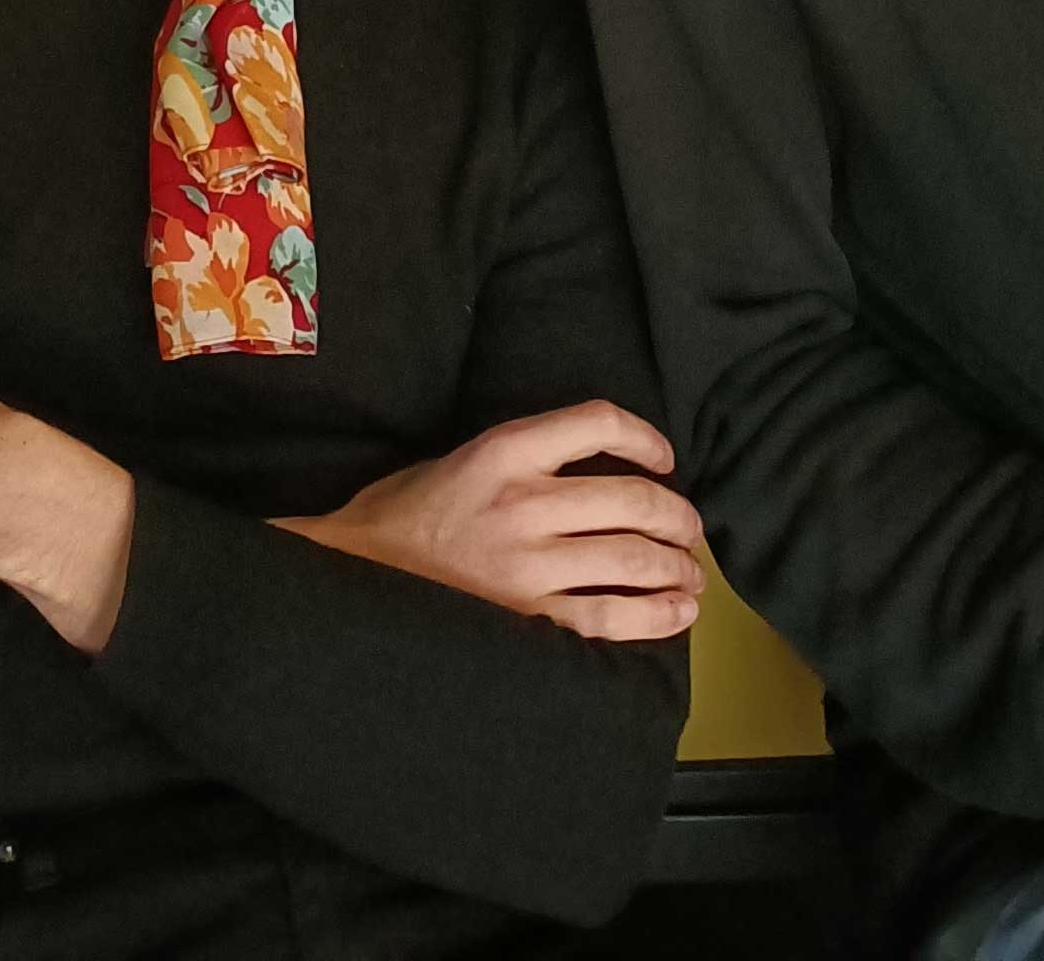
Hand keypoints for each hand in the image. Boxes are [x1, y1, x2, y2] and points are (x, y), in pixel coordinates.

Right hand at [278, 400, 705, 643]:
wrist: (352, 582)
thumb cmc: (403, 518)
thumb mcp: (458, 459)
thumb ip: (521, 458)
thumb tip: (592, 470)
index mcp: (502, 451)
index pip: (597, 422)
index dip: (645, 438)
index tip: (664, 458)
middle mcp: (524, 503)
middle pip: (632, 499)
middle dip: (677, 516)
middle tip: (691, 529)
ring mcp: (529, 566)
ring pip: (633, 560)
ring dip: (677, 568)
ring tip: (691, 576)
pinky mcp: (531, 621)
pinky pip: (613, 619)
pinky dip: (657, 615)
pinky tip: (676, 612)